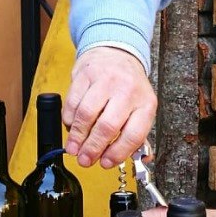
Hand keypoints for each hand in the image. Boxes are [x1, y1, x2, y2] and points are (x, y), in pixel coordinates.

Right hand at [64, 47, 157, 168]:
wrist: (116, 53)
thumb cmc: (128, 86)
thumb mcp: (141, 107)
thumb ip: (136, 134)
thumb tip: (133, 158)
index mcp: (145, 103)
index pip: (133, 134)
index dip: (117, 153)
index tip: (106, 163)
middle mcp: (127, 90)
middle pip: (107, 126)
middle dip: (93, 148)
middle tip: (85, 160)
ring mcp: (106, 81)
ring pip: (86, 115)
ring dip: (77, 137)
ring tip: (74, 148)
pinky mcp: (86, 75)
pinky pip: (73, 103)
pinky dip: (69, 120)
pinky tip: (71, 127)